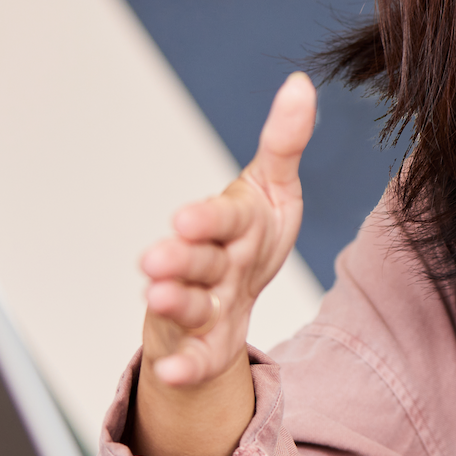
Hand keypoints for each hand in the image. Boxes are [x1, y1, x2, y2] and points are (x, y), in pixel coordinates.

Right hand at [127, 74, 314, 455]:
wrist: (237, 296)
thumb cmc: (251, 237)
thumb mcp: (274, 188)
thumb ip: (284, 141)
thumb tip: (301, 83)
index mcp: (230, 224)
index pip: (219, 218)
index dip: (205, 219)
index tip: (185, 218)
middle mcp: (207, 264)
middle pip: (193, 262)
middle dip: (176, 260)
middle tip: (155, 260)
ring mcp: (199, 306)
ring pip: (185, 307)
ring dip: (172, 305)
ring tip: (156, 301)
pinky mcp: (202, 347)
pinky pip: (193, 360)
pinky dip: (183, 366)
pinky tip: (172, 372)